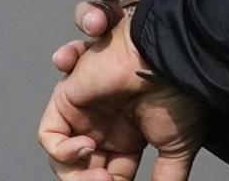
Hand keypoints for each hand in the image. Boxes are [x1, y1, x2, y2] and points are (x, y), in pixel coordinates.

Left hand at [39, 14, 205, 180]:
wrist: (170, 59)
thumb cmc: (179, 93)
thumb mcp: (176, 147)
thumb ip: (167, 176)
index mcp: (129, 135)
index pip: (111, 174)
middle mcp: (104, 124)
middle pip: (84, 169)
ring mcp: (85, 112)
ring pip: (63, 157)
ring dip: (76, 174)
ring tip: (99, 175)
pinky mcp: (68, 98)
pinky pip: (49, 135)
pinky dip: (62, 151)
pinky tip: (86, 147)